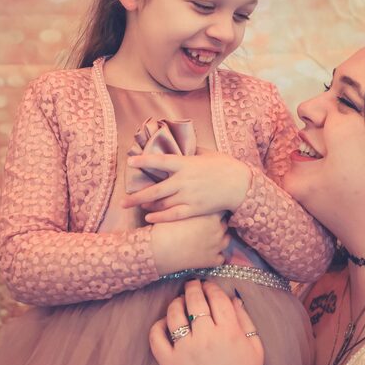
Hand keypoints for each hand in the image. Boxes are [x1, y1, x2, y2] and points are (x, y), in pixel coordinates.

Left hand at [123, 149, 251, 222]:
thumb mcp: (208, 154)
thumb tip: (182, 146)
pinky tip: (150, 218)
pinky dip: (160, 217)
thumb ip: (192, 151)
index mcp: (187, 164)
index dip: (144, 161)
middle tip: (123, 202)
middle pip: (155, 190)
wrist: (241, 185)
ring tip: (139, 206)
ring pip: (162, 204)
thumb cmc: (226, 166)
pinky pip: (173, 215)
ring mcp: (189, 196)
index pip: (160, 162)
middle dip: (136, 197)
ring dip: (148, 206)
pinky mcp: (195, 209)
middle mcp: (184, 181)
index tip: (130, 162)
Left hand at [149, 280, 262, 364]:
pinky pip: (156, 337)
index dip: (212, 287)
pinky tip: (165, 322)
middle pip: (195, 301)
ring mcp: (185, 350)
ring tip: (180, 300)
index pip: (217, 298)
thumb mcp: (255, 350)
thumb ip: (246, 322)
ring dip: (176, 302)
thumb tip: (234, 298)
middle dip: (193, 287)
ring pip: (174, 314)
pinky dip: (158, 325)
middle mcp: (206, 337)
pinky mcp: (169, 363)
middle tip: (192, 283)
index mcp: (229, 332)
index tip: (209, 285)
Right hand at [150, 215, 229, 274]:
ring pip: (226, 240)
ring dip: (218, 240)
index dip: (212, 213)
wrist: (158, 250)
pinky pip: (221, 258)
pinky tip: (205, 254)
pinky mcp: (213, 260)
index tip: (205, 215)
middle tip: (202, 228)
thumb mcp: (179, 212)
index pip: (221, 210)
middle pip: (224, 224)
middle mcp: (218, 229)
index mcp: (211, 215)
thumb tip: (195, 206)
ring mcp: (217, 245)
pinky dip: (215, 257)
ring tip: (204, 241)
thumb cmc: (165, 228)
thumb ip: (192, 208)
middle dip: (216, 226)